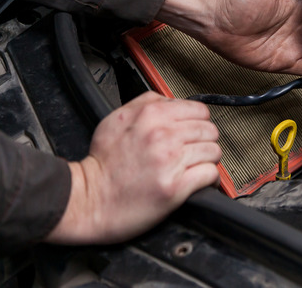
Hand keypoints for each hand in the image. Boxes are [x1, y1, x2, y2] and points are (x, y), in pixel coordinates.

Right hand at [45, 92, 220, 244]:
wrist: (88, 200)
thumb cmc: (102, 164)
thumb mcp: (116, 119)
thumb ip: (147, 103)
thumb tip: (173, 102)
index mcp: (151, 115)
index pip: (199, 110)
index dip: (199, 122)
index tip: (193, 132)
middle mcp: (163, 135)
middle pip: (210, 131)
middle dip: (204, 141)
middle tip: (194, 151)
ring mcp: (170, 161)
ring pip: (214, 152)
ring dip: (207, 160)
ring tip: (195, 166)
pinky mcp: (176, 187)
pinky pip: (210, 174)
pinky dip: (209, 179)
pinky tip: (199, 181)